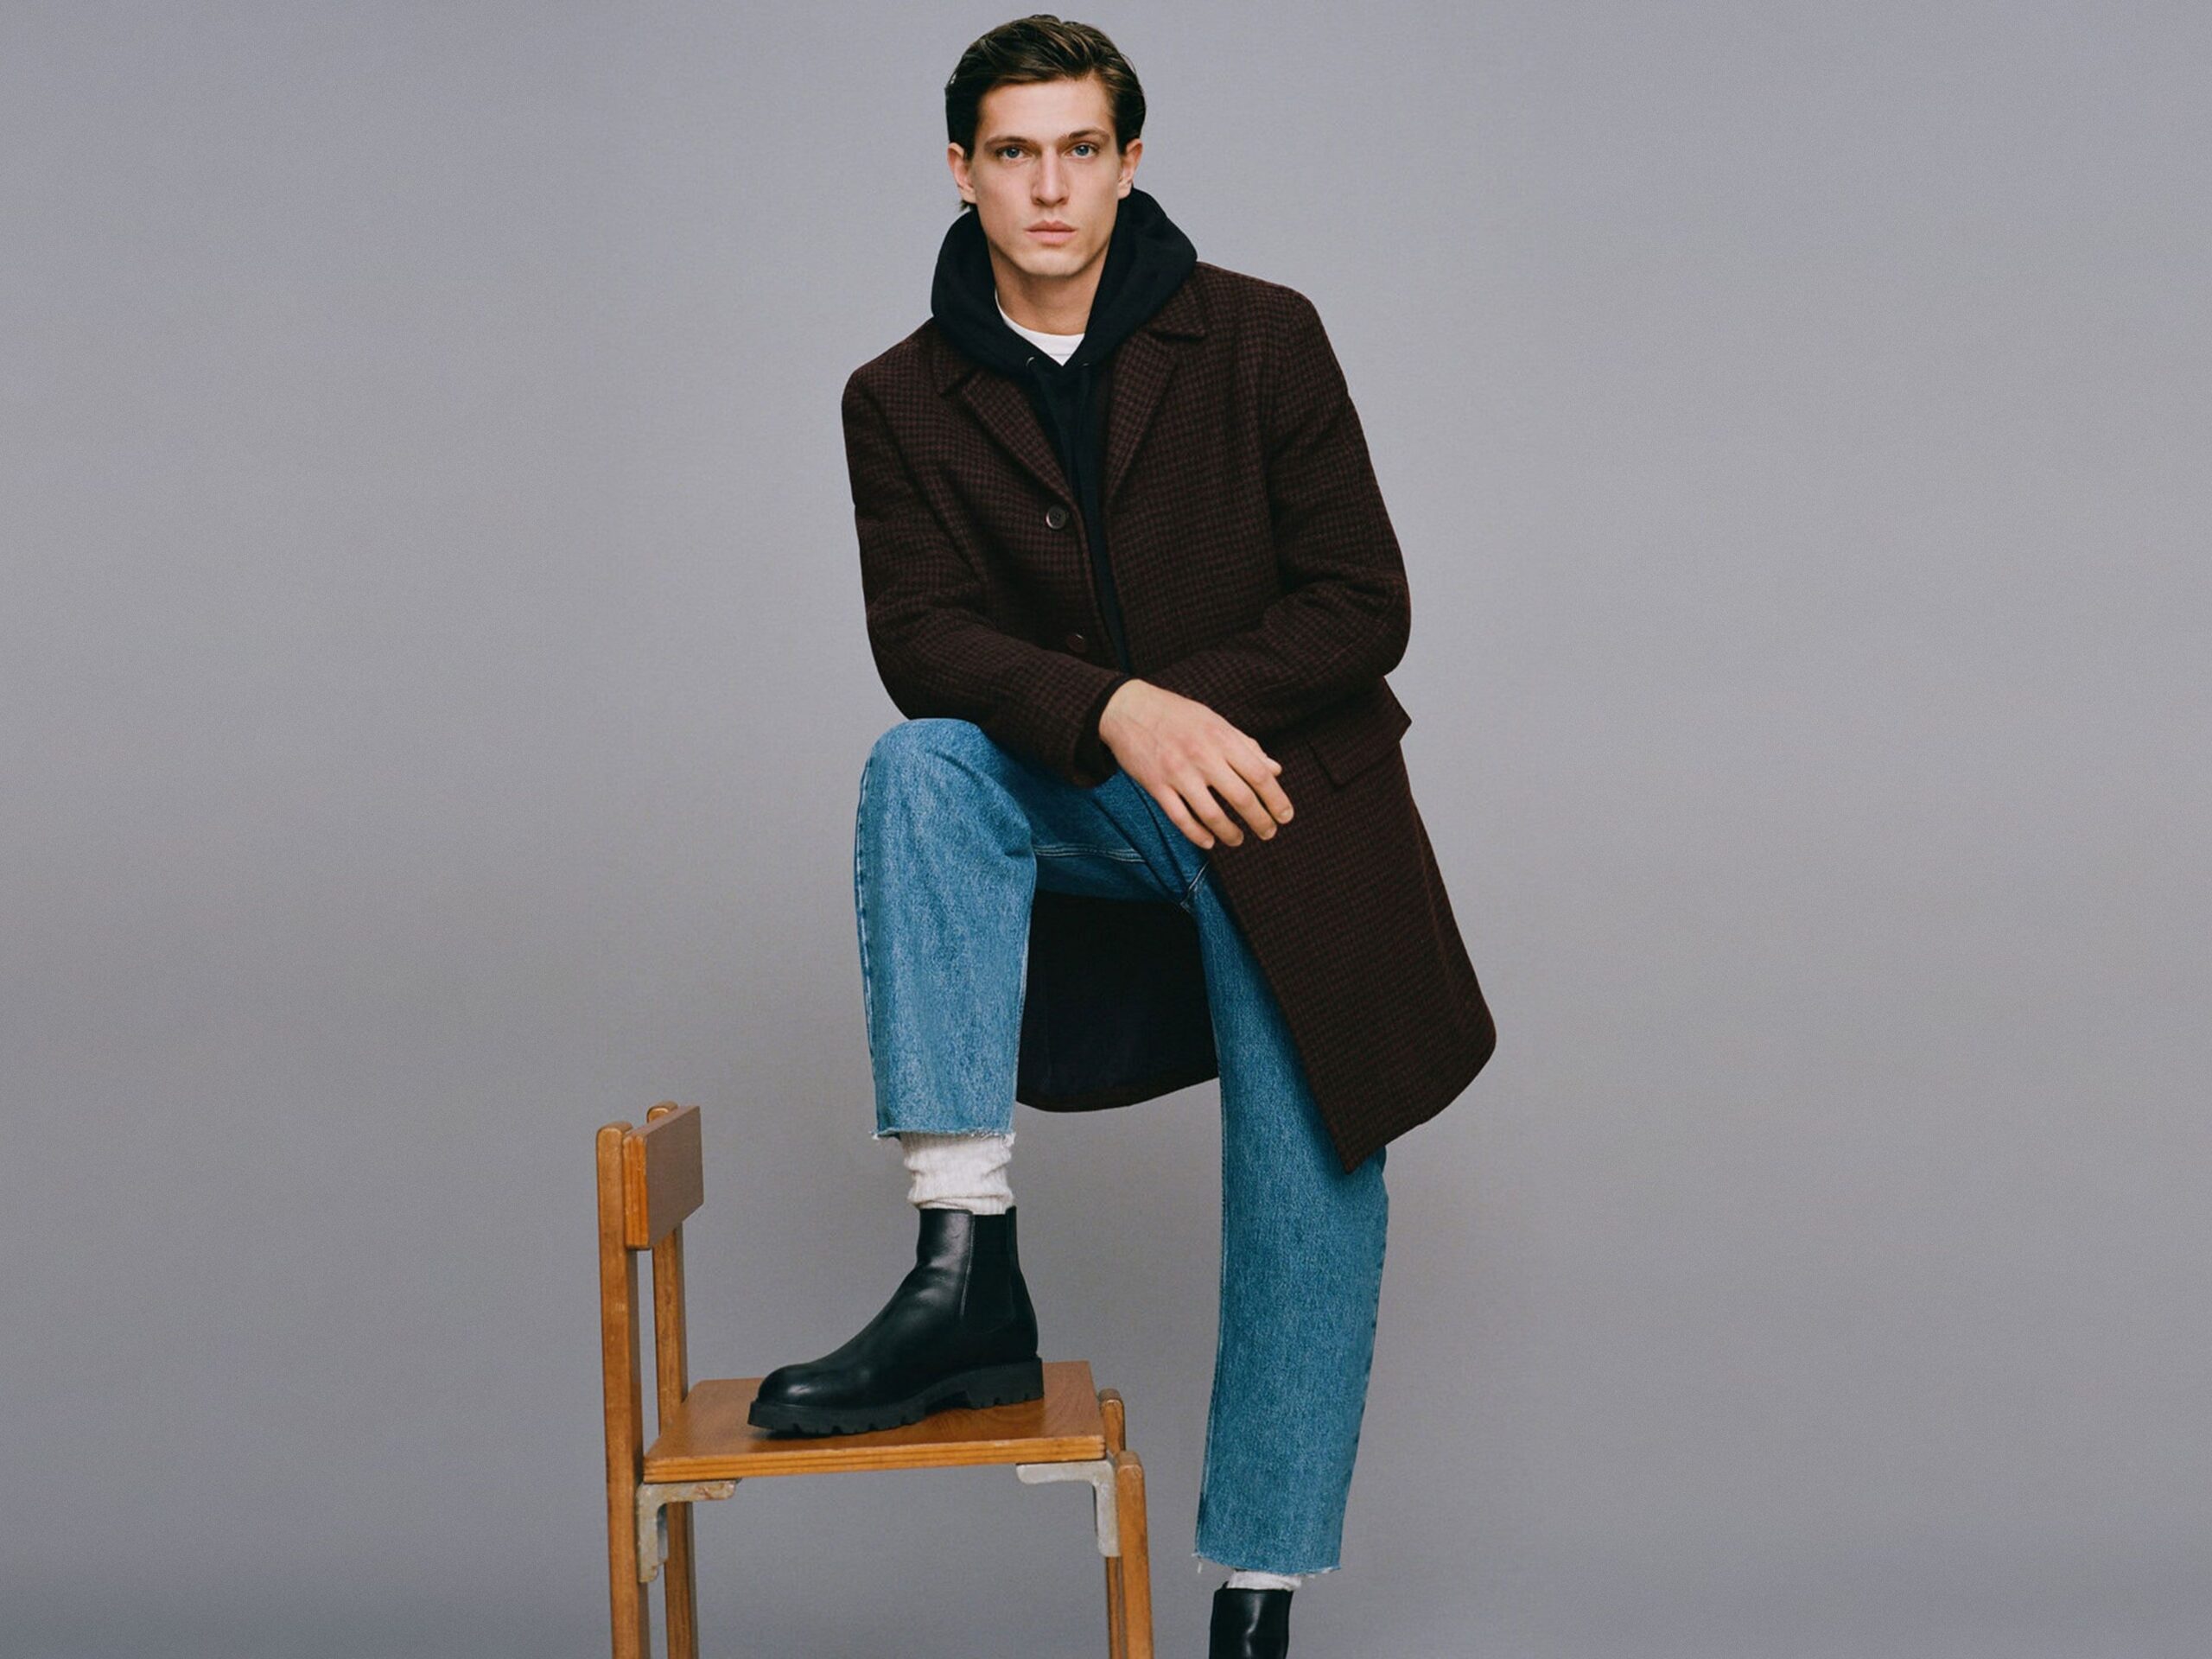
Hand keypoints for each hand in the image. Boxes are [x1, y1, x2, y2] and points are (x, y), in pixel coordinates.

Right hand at [1097, 679, 1294, 848]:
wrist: (1128, 709)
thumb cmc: (1177, 715)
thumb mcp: (1215, 722)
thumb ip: (1246, 746)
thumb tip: (1275, 769)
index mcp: (1221, 739)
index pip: (1259, 775)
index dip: (1276, 799)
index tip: (1285, 816)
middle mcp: (1202, 757)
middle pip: (1241, 798)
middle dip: (1260, 821)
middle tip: (1268, 833)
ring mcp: (1178, 773)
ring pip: (1211, 814)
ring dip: (1230, 833)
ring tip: (1238, 840)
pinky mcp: (1156, 786)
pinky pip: (1180, 818)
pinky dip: (1198, 835)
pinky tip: (1210, 841)